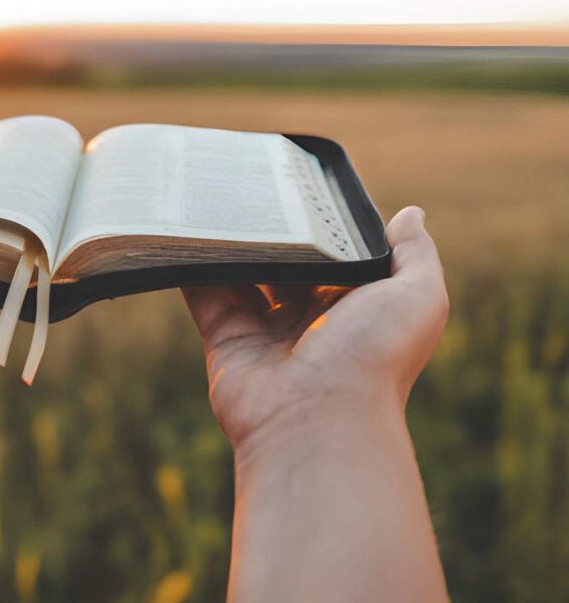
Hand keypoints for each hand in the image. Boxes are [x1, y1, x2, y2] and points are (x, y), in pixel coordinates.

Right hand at [182, 206, 447, 455]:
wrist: (318, 421)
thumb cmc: (375, 358)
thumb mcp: (418, 297)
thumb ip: (416, 253)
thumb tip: (410, 214)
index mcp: (356, 306)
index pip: (337, 254)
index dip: (323, 222)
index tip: (305, 183)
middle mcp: (310, 317)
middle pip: (286, 260)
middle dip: (273, 228)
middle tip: (254, 181)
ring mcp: (264, 329)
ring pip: (242, 272)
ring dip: (231, 240)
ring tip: (216, 194)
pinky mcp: (225, 338)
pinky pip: (204, 294)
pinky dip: (192, 265)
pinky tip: (184, 229)